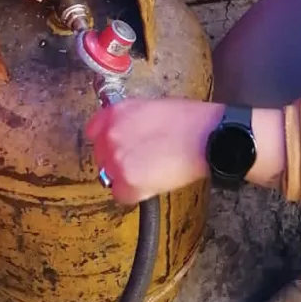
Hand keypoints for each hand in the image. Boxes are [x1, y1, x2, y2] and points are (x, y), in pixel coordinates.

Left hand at [85, 99, 222, 203]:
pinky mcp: (128, 185)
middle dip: (118, 158)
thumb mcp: (151, 106)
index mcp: (115, 113)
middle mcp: (111, 136)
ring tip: (150, 170)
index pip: (93, 130)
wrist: (207, 138)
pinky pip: (121, 195)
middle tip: (141, 159)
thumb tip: (124, 129)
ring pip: (110, 176)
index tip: (116, 144)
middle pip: (101, 155)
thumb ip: (129, 118)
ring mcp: (117, 162)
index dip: (106, 139)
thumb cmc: (188, 120)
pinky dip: (134, 193)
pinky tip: (151, 183)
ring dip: (125, 176)